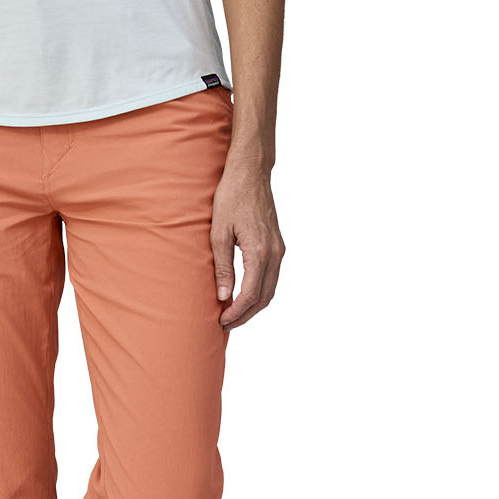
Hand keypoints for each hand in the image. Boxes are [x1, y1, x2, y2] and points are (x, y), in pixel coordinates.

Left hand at [211, 159, 283, 327]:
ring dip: (253, 306)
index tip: (221, 322)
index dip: (236, 313)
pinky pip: (272, 277)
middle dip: (245, 315)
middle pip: (264, 297)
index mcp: (260, 251)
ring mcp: (279, 249)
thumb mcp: (219, 233)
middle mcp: (275, 253)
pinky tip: (243, 295)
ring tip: (232, 314)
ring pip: (270, 289)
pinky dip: (259, 292)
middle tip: (225, 325)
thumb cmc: (231, 197)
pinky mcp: (277, 245)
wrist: (250, 173)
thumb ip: (223, 266)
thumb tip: (224, 297)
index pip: (250, 295)